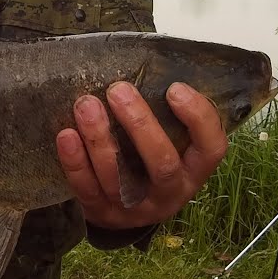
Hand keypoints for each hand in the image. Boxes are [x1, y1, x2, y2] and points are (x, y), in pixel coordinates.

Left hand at [55, 81, 228, 229]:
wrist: (125, 211)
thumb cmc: (148, 162)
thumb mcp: (170, 143)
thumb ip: (165, 116)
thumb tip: (147, 64)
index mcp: (194, 171)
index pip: (211, 148)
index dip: (198, 118)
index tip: (174, 88)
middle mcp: (170, 193)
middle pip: (162, 163)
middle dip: (140, 124)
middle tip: (118, 90)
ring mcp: (135, 208)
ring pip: (119, 177)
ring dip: (100, 138)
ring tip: (85, 104)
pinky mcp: (103, 214)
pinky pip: (87, 189)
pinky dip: (75, 161)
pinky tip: (66, 135)